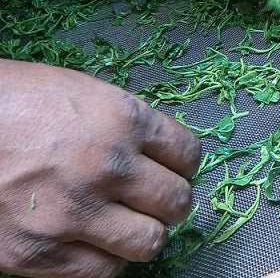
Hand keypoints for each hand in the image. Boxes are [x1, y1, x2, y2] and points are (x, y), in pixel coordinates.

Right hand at [0, 60, 200, 277]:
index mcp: (123, 119)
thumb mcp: (82, 93)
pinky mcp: (39, 254)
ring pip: (149, 243)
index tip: (174, 169)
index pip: (188, 154)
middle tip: (153, 200)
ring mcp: (74, 213)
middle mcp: (108, 167)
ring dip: (144, 234)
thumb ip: (125, 124)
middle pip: (177, 201)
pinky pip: (103, 272)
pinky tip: (93, 242)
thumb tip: (157, 152)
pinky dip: (105, 260)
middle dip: (170, 202)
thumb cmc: (14, 100)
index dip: (184, 164)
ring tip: (127, 224)